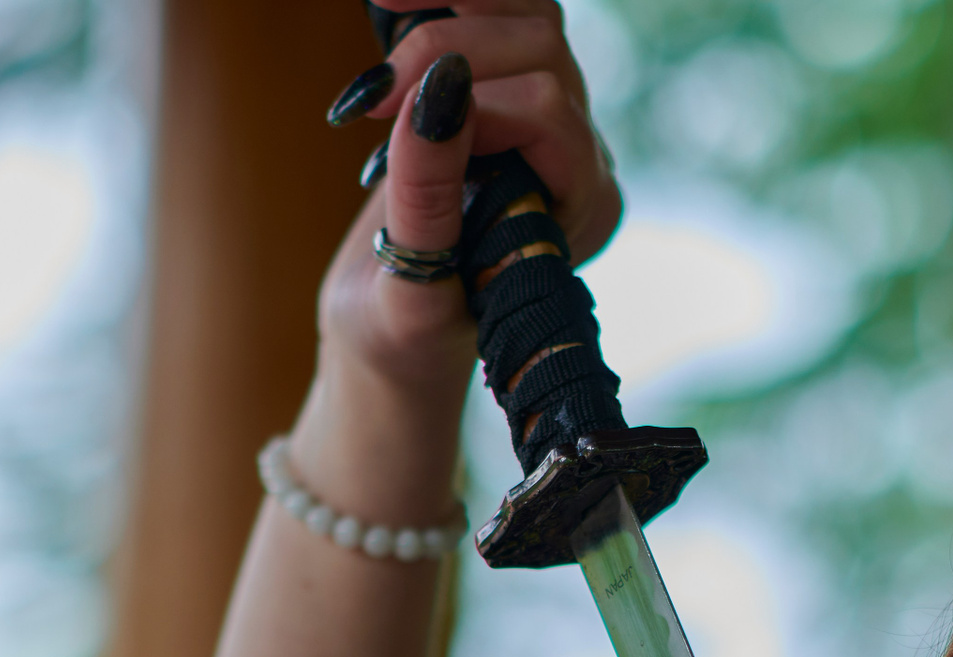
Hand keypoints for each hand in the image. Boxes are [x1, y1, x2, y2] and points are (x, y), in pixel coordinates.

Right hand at [315, 1, 620, 405]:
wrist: (390, 329)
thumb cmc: (402, 329)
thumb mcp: (410, 289)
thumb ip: (427, 198)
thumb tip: (439, 90)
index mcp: (583, 214)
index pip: (547, 113)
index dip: (468, 105)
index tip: (383, 122)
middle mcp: (582, 159)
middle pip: (542, 48)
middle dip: (445, 50)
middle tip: (369, 101)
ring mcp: (551, 119)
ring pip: (529, 14)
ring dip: (450, 7)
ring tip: (381, 23)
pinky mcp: (507, 89)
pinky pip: (500, 11)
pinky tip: (393, 4)